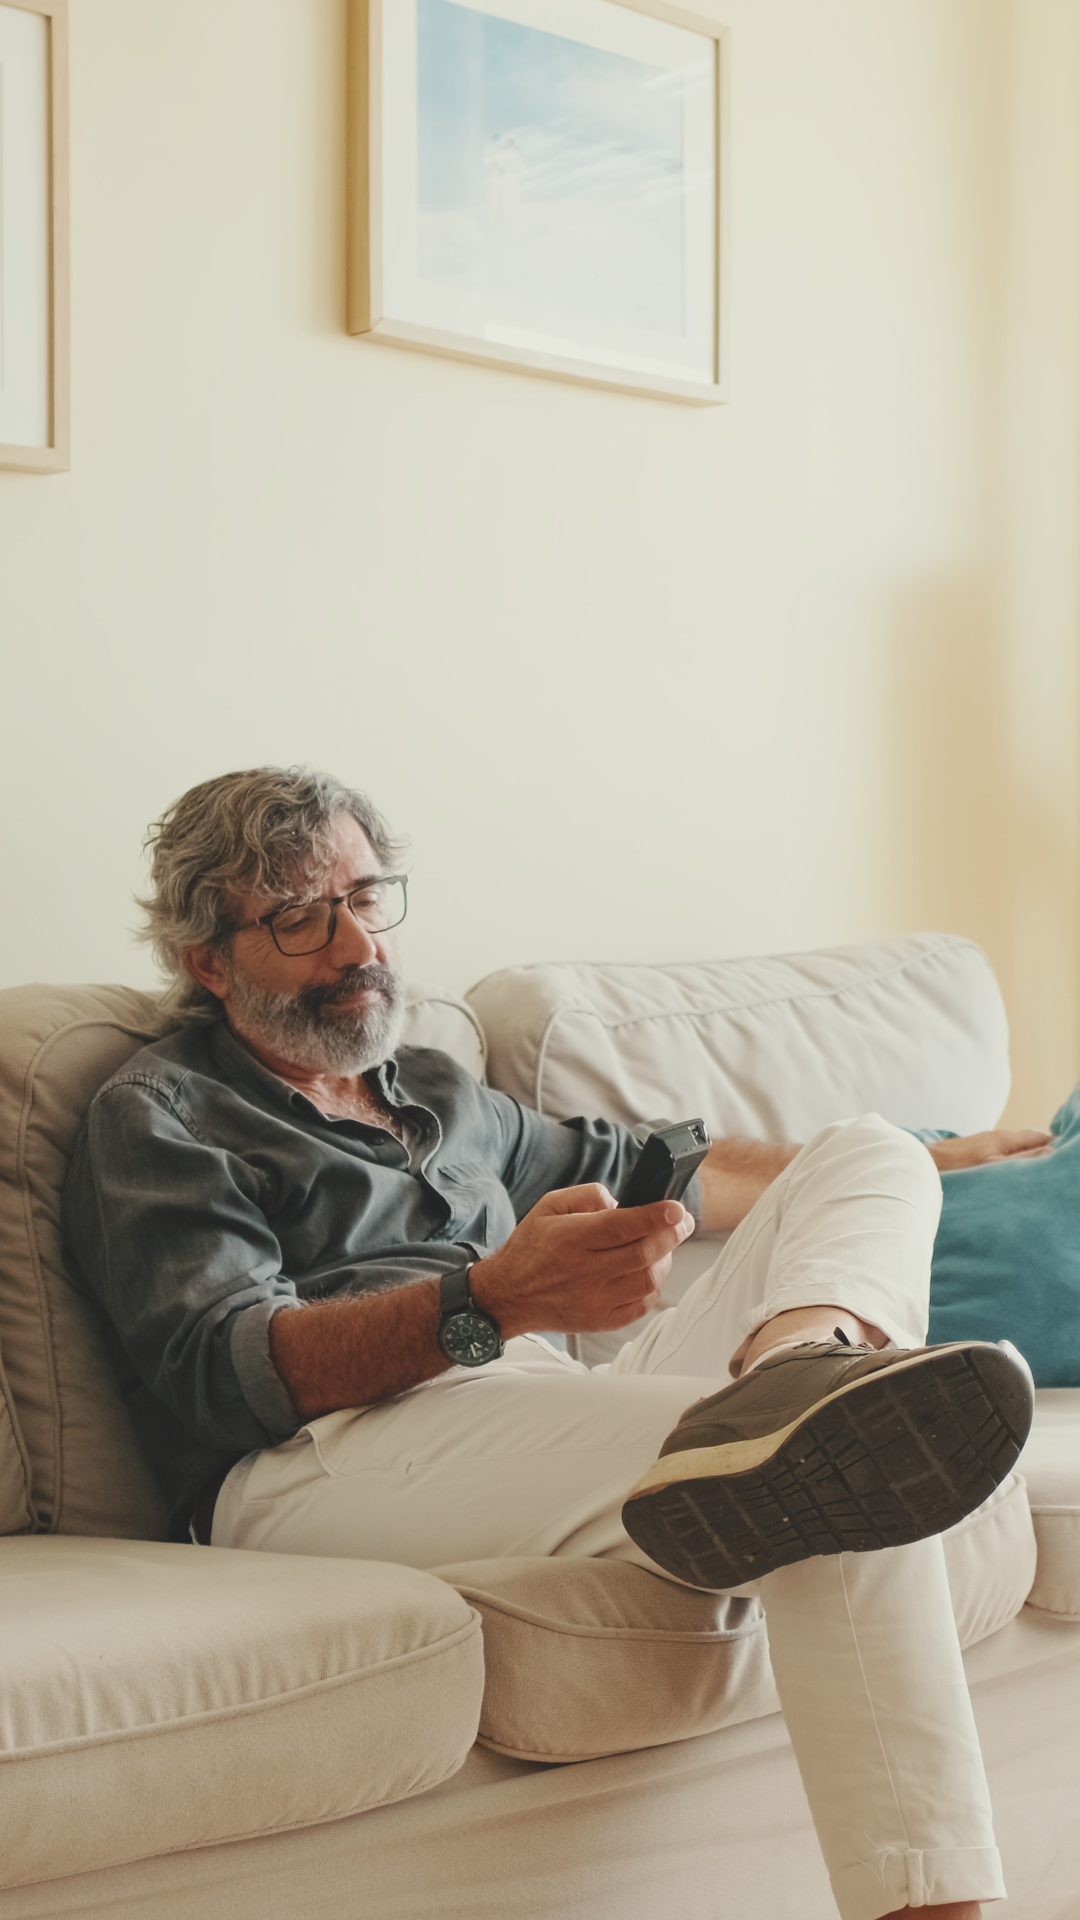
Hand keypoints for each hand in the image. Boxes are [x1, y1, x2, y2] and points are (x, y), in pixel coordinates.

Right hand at [469, 1183, 694, 1338]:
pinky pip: (640, 1306)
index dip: (655, 1216)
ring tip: (662, 1246)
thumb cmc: (531, 1248)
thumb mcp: (549, 1206)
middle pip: (643, 1253)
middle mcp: (584, 1272)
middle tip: (682, 1222)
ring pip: (647, 1281)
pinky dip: (653, 1287)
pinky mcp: (600, 1321)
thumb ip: (586, 1196)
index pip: (622, 1226)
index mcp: (571, 1240)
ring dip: (664, 1261)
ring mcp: (594, 1301)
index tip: (676, 1209)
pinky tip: (648, 1272)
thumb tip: (620, 1202)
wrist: (509, 1295)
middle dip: (671, 1235)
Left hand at [927, 1129, 1054, 1171]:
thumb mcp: (995, 1166)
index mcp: (1004, 1139)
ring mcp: (982, 1143)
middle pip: (1025, 1140)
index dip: (1053, 1143)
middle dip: (1041, 1148)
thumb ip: (1022, 1160)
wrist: (922, 1164)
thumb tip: (1050, 1152)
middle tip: (1054, 1161)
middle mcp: (994, 1137)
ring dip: (1024, 1154)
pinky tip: (1005, 1170)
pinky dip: (1007, 1158)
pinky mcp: (970, 1151)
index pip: (1038, 1137)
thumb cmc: (958, 1167)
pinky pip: (997, 1152)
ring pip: (1010, 1146)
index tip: (1064, 1152)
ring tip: (1034, 1167)